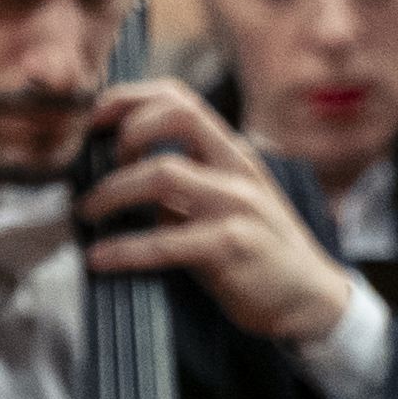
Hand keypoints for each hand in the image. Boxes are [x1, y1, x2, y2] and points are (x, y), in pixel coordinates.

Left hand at [73, 76, 358, 351]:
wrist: (309, 299)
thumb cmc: (257, 251)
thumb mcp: (227, 202)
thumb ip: (185, 184)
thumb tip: (117, 178)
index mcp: (233, 154)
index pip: (182, 100)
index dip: (132, 99)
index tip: (95, 119)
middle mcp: (238, 170)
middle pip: (178, 117)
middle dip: (128, 131)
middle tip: (99, 167)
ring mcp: (237, 206)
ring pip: (162, 174)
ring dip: (112, 191)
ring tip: (87, 212)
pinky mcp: (230, 248)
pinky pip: (164, 240)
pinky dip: (124, 249)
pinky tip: (100, 258)